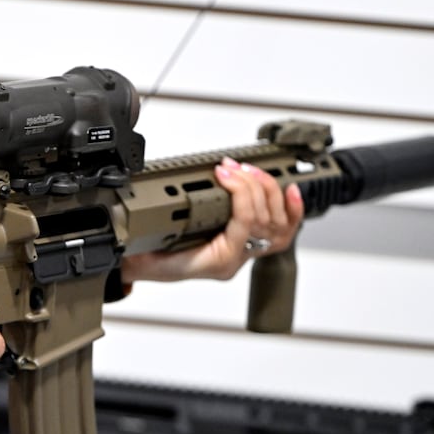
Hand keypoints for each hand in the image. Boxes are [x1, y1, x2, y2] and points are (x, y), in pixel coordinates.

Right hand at [120, 157, 304, 283]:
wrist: (140, 267)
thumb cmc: (144, 257)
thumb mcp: (151, 240)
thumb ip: (166, 224)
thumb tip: (176, 197)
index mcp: (217, 261)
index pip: (245, 221)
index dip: (240, 191)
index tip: (221, 171)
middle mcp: (236, 259)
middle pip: (265, 218)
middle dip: (252, 185)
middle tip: (232, 166)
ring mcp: (244, 254)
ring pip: (277, 222)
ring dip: (268, 190)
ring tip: (250, 170)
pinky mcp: (246, 245)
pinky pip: (281, 232)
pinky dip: (292, 211)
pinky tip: (291, 191)